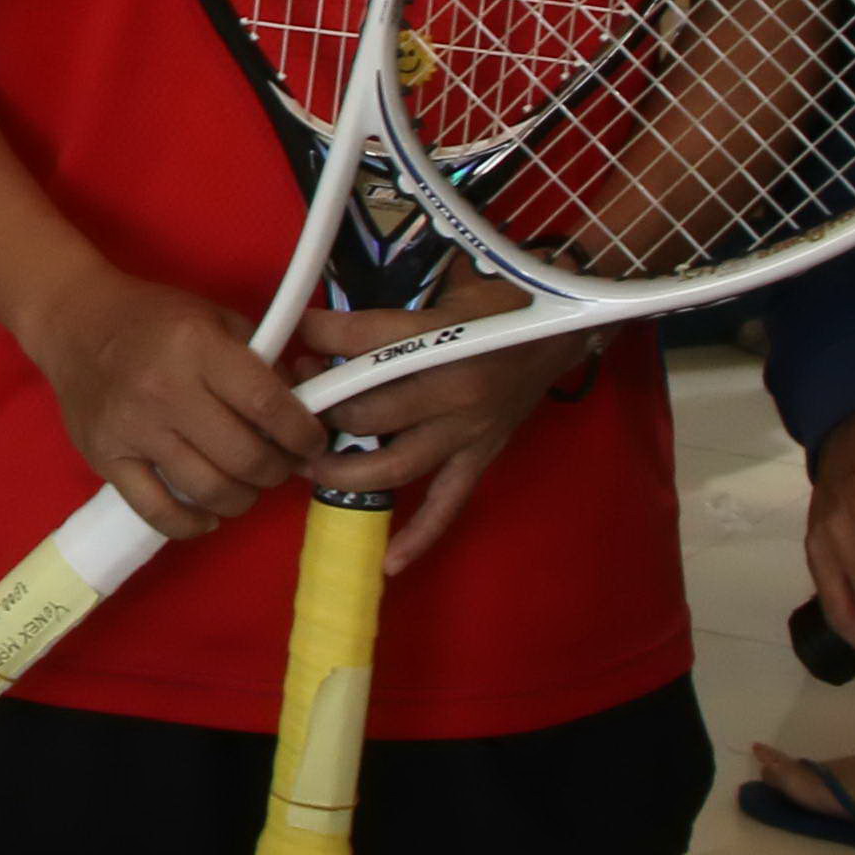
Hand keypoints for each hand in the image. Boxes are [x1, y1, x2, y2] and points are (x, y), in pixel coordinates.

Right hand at [11, 266, 319, 539]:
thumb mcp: (215, 318)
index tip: (313, 444)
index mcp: (198, 348)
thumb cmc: (153, 317)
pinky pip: (157, 511)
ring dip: (242, 498)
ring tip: (246, 486)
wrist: (75, 321)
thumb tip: (302, 408)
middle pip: (243, 457)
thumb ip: (261, 360)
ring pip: (208, 490)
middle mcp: (165, 390)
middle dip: (277, 470)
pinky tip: (208, 516)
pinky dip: (191, 525)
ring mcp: (133, 429)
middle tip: (281, 466)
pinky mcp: (106, 458)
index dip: (302, 434)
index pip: (267, 405)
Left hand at [293, 284, 595, 570]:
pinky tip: (390, 562)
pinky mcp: (480, 459)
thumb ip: (386, 315)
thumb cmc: (499, 306)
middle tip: (293, 404)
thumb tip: (315, 328)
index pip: (366, 342)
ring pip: (395, 465)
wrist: (561, 332)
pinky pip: (447, 506)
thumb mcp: (445, 293)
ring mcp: (467, 433)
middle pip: (369, 412)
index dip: (320, 335)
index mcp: (445, 339)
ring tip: (307, 467)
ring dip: (344, 471)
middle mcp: (454, 392)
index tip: (296, 336)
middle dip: (321, 410)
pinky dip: (419, 537)